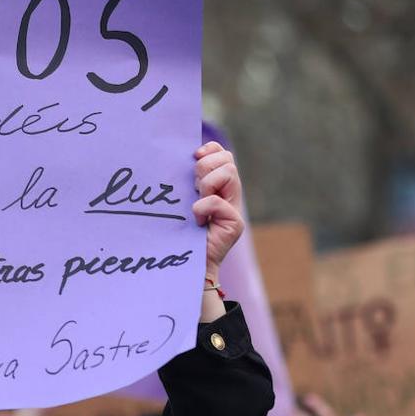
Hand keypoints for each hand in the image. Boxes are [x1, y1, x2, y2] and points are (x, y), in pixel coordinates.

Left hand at [192, 142, 244, 281]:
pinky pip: (217, 201)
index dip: (211, 150)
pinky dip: (202, 207)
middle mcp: (229, 195)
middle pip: (227, 160)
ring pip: (228, 173)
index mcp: (218, 187)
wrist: (189, 266)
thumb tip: (181, 161)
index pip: (223, 155)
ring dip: (207, 183)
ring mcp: (234, 209)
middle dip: (206, 167)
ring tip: (196, 202)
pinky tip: (197, 221)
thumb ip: (186, 184)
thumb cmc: (180, 234)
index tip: (194, 156)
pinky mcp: (235, 224)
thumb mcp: (182, 203)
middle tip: (194, 187)